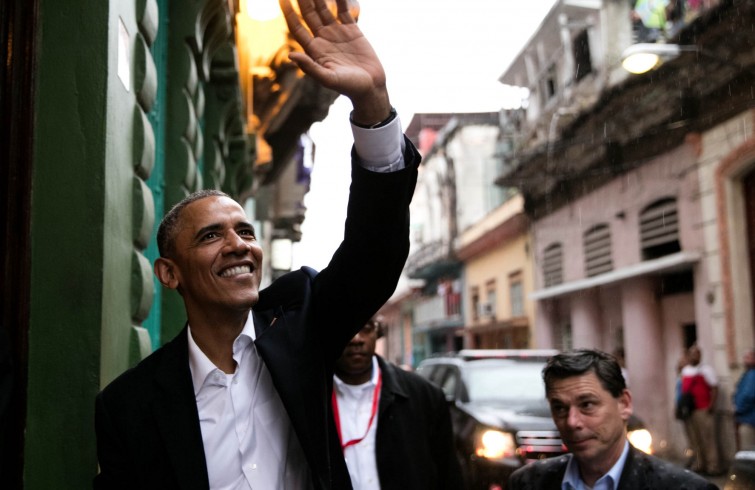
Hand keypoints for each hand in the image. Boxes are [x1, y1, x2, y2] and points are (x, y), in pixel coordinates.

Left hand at [279, 0, 390, 124]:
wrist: (370, 87)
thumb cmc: (349, 87)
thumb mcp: (328, 79)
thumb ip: (310, 67)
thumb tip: (290, 55)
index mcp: (314, 50)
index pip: (297, 27)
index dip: (289, 13)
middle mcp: (323, 39)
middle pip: (309, 14)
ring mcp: (337, 33)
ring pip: (324, 9)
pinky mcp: (352, 31)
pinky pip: (344, 10)